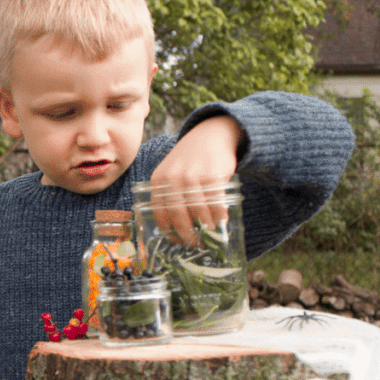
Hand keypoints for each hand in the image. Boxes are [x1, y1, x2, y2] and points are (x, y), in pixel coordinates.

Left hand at [149, 116, 243, 242]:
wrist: (209, 135)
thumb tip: (174, 230)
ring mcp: (192, 177)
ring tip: (210, 234)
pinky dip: (219, 216)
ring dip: (206, 227)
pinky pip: (216, 203)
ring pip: (198, 211)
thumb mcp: (169, 174)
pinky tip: (221, 222)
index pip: (159, 213)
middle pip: (178, 216)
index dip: (169, 231)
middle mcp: (172, 179)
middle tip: (196, 243)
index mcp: (158, 181)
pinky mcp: (212, 175)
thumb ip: (167, 196)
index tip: (177, 241)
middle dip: (188, 234)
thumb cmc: (188, 162)